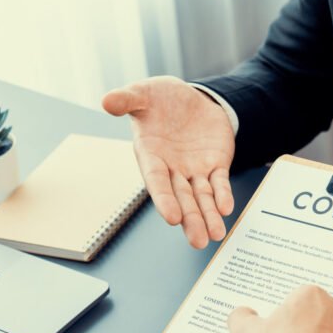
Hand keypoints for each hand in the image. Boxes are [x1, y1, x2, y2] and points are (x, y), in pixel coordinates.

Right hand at [102, 76, 234, 248]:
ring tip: (215, 234)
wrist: (191, 97)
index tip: (172, 218)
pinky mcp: (215, 165)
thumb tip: (107, 101)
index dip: (164, 199)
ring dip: (208, 215)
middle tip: (198, 240)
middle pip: (181, 197)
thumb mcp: (144, 93)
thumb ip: (127, 99)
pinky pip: (219, 183)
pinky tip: (226, 208)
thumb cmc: (161, 99)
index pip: (157, 181)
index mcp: (151, 155)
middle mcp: (172, 168)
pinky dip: (223, 195)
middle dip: (190, 219)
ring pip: (201, 197)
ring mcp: (194, 169)